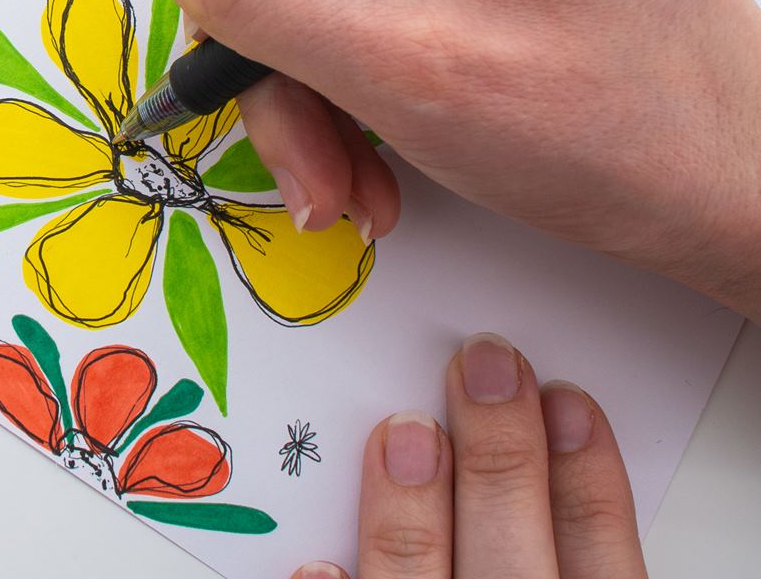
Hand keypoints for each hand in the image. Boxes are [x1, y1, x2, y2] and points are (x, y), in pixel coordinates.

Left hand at [290, 333, 646, 578]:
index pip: (603, 566)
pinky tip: (315, 558)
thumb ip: (570, 554)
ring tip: (403, 428)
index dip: (589, 481)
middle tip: (484, 362)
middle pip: (514, 556)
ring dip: (411, 507)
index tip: (568, 399)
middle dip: (500, 454)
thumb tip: (557, 439)